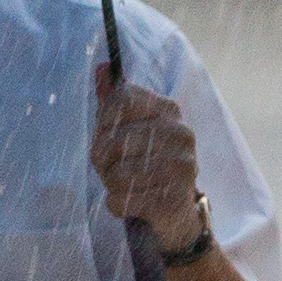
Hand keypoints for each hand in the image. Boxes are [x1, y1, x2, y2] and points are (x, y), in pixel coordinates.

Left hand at [94, 81, 207, 242]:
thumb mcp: (130, 128)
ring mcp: (181, 168)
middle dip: (102, 159)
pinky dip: (117, 205)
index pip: (120, 98)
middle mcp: (180, 134)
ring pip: (115, 173)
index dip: (103, 120)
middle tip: (115, 168)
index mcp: (169, 110)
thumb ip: (114, 99)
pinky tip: (134, 203)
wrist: (177, 212)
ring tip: (128, 185)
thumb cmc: (146, 163)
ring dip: (111, 184)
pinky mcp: (173, 201)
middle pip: (111, 140)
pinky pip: (119, 200)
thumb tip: (101, 68)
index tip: (107, 134)